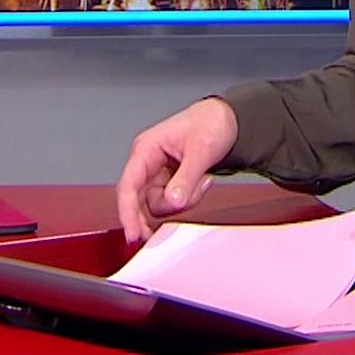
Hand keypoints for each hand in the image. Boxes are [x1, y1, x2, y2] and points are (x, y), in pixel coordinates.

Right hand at [115, 97, 238, 243]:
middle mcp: (147, 162)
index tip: (133, 234)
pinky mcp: (169, 182)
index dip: (127, 212)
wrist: (226, 120)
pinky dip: (190, 198)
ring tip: (203, 180)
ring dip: (185, 200)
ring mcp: (157, 174)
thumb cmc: (210, 123)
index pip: (128, 185)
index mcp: (146, 149)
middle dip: (164, 207)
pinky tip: (202, 182)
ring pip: (160, 204)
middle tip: (164, 230)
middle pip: (140, 201)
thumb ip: (186, 177)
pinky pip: (173, 202)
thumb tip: (173, 201)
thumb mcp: (201, 149)